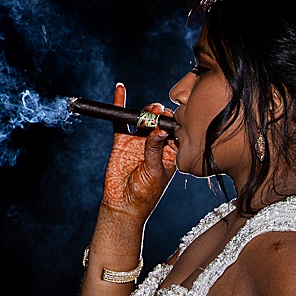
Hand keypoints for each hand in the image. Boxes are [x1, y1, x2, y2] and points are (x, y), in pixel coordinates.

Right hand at [99, 82, 176, 224]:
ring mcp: (138, 141)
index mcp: (170, 151)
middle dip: (161, 114)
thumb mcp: (155, 172)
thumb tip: (158, 129)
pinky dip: (119, 104)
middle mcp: (155, 143)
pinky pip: (120, 120)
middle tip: (159, 114)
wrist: (123, 206)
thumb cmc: (145, 194)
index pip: (175, 129)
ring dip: (146, 111)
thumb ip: (154, 149)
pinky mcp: (121, 142)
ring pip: (143, 119)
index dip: (175, 121)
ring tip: (149, 110)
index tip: (174, 120)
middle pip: (159, 120)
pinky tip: (120, 89)